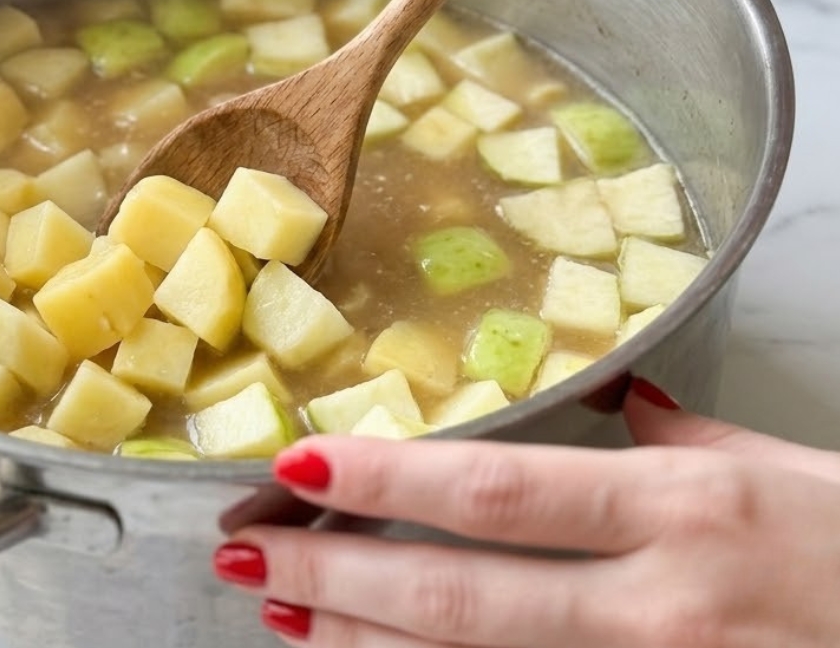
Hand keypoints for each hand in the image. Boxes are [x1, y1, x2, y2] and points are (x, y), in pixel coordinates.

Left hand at [215, 382, 839, 646]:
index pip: (501, 493)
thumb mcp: (780, 470)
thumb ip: (681, 434)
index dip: (389, 482)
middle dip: (340, 576)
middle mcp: (658, 609)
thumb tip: (615, 400)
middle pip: (465, 597)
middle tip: (243, 555)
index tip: (298, 466)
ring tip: (282, 615)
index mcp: (684, 512)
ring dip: (369, 645)